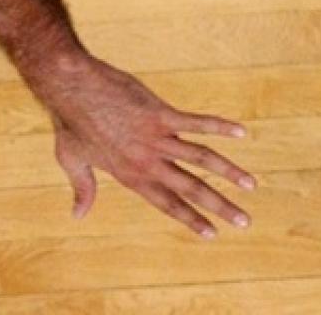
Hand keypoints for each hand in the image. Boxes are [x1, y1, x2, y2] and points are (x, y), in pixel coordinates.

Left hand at [40, 54, 255, 237]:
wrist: (70, 87)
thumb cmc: (69, 123)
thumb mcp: (71, 161)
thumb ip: (83, 189)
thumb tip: (78, 215)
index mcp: (130, 176)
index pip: (167, 204)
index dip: (190, 219)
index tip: (211, 234)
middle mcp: (147, 161)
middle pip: (192, 188)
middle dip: (220, 206)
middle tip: (244, 222)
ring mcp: (155, 137)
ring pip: (202, 158)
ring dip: (229, 171)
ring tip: (251, 184)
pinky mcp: (160, 113)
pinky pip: (197, 122)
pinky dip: (220, 127)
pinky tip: (241, 132)